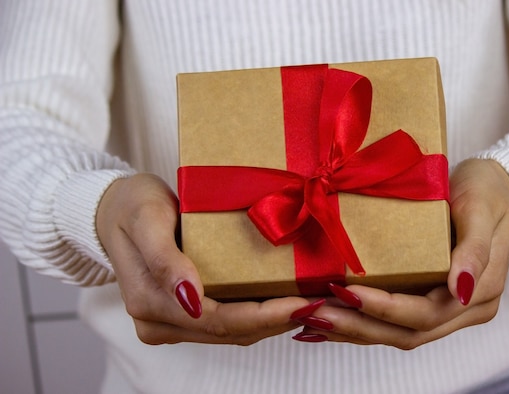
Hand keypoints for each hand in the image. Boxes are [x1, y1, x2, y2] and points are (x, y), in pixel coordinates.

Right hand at [96, 173, 311, 344]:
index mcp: (150, 302)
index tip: (303, 303)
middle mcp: (159, 322)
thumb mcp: (146, 218)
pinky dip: (259, 314)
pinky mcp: (182, 314)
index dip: (264, 316)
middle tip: (322, 304)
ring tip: (313, 303)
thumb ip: (164, 259)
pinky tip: (286, 300)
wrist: (111, 207)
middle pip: (230, 331)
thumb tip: (190, 299)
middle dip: (279, 320)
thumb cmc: (130, 204)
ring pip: (232, 331)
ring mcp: (171, 322)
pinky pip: (227, 321)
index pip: (218, 320)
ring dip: (273, 321)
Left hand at [293, 159, 508, 348]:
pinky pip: (396, 321)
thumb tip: (460, 289)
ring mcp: (449, 309)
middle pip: (408, 333)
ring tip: (312, 320)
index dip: (385, 308)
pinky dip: (364, 321)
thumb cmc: (488, 190)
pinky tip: (332, 317)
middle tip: (314, 314)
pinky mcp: (432, 300)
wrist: (499, 184)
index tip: (346, 293)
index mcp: (480, 292)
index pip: (427, 314)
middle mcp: (465, 309)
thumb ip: (474, 250)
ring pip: (399, 333)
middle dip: (359, 326)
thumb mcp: (482, 208)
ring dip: (355, 330)